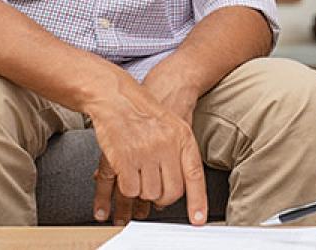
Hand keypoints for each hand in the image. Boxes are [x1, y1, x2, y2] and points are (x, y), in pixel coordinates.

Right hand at [87, 77, 207, 225]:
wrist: (118, 97)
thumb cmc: (145, 112)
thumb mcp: (174, 126)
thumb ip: (180, 153)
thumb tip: (183, 186)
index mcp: (183, 138)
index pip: (194, 176)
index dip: (197, 201)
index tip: (197, 219)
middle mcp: (167, 146)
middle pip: (171, 191)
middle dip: (162, 197)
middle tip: (155, 192)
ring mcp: (146, 152)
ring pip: (149, 193)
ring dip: (143, 191)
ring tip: (138, 174)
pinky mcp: (124, 159)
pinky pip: (130, 189)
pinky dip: (127, 187)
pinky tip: (126, 173)